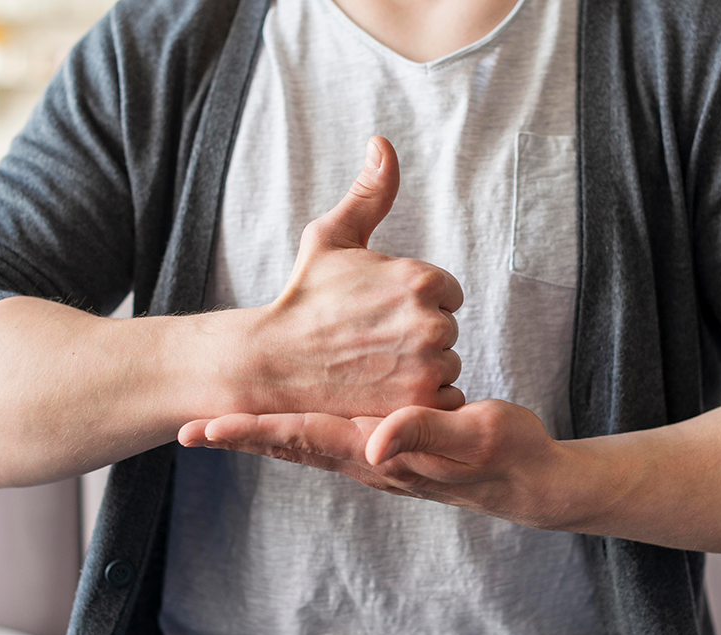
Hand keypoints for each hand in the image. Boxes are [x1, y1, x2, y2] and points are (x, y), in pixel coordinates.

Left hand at [179, 400, 572, 529]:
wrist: (529, 481)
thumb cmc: (506, 456)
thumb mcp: (474, 437)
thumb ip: (426, 435)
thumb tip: (375, 440)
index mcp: (379, 451)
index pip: (302, 438)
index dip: (253, 432)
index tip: (206, 428)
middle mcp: (367, 457)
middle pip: (289, 445)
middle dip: (238, 437)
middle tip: (186, 429)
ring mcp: (374, 455)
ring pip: (303, 443)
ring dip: (258, 436)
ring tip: (217, 427)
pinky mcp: (387, 447)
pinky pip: (326, 439)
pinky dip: (292, 429)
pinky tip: (283, 420)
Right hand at [242, 136, 463, 417]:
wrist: (273, 362)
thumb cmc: (303, 298)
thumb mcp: (332, 236)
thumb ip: (370, 192)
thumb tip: (382, 144)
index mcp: (421, 279)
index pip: (446, 292)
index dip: (413, 302)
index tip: (379, 313)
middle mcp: (432, 322)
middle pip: (448, 330)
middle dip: (417, 335)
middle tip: (372, 341)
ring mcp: (427, 366)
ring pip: (447, 365)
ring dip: (421, 368)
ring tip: (375, 366)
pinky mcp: (418, 404)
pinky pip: (446, 399)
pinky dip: (422, 399)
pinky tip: (385, 389)